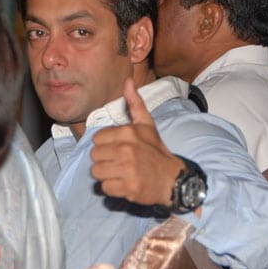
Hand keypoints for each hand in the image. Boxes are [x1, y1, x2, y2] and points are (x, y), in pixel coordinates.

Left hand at [91, 78, 184, 205]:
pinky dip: (113, 188)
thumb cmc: (156, 151)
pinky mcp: (128, 188)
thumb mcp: (146, 124)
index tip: (118, 148)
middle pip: (94, 156)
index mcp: (128, 132)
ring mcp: (127, 169)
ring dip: (106, 174)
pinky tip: (124, 183)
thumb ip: (135, 103)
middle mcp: (126, 150)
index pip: (97, 139)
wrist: (173, 179)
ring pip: (97, 172)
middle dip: (105, 160)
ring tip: (120, 173)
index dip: (105, 145)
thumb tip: (127, 80)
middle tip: (119, 162)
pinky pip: (105, 188)